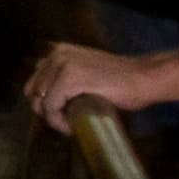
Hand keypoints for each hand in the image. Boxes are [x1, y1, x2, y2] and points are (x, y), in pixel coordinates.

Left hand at [28, 40, 162, 131]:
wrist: (146, 78)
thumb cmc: (120, 81)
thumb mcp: (85, 73)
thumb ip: (63, 78)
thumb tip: (42, 98)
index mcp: (58, 52)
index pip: (34, 83)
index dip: (44, 103)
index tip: (61, 115)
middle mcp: (56, 54)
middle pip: (33, 93)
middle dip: (46, 111)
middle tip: (66, 122)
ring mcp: (62, 65)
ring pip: (40, 102)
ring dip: (53, 119)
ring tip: (71, 125)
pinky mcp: (69, 79)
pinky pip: (51, 108)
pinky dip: (58, 122)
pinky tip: (72, 127)